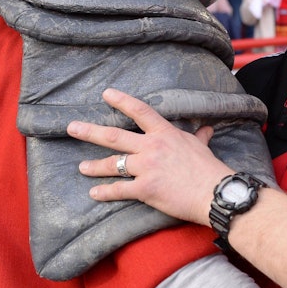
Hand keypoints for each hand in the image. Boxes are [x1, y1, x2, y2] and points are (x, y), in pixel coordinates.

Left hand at [68, 88, 230, 225]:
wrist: (214, 193)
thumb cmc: (209, 169)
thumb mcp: (201, 147)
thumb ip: (198, 137)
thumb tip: (207, 129)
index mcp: (164, 133)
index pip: (140, 111)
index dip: (121, 101)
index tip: (106, 94)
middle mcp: (151, 147)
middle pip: (114, 136)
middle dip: (90, 131)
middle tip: (72, 127)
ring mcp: (146, 168)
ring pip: (113, 164)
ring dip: (94, 166)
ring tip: (81, 167)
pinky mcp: (145, 189)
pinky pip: (120, 190)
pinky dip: (105, 192)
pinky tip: (94, 193)